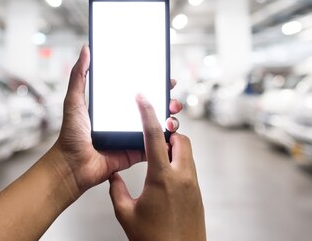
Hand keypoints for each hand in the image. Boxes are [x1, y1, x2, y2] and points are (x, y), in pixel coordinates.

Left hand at [49, 45, 182, 197]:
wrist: (72, 166)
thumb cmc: (70, 135)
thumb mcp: (74, 100)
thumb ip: (79, 75)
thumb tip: (86, 49)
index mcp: (113, 107)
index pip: (138, 91)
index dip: (153, 84)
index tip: (165, 78)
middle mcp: (125, 120)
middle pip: (153, 106)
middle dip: (167, 100)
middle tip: (172, 98)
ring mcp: (132, 136)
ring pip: (158, 125)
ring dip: (170, 118)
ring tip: (172, 113)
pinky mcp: (135, 152)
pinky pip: (155, 145)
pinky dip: (166, 139)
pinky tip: (171, 132)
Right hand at [109, 95, 205, 240]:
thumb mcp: (126, 214)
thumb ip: (116, 191)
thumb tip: (113, 177)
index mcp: (162, 177)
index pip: (154, 135)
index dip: (147, 112)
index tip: (143, 98)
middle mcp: (182, 177)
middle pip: (180, 138)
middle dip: (167, 132)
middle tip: (152, 137)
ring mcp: (193, 185)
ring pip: (187, 153)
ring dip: (173, 149)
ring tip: (155, 159)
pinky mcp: (198, 194)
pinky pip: (189, 168)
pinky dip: (177, 164)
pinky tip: (163, 178)